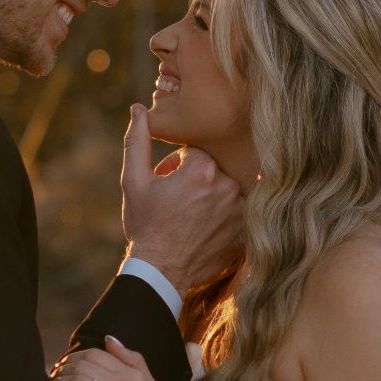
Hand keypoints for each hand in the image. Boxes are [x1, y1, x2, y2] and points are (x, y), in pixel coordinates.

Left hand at [52, 338, 181, 380]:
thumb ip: (134, 362)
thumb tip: (109, 339)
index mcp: (137, 377)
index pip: (98, 354)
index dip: (76, 357)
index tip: (66, 365)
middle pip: (84, 363)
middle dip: (64, 366)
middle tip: (55, 374)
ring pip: (77, 378)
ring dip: (59, 380)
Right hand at [120, 106, 243, 298]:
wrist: (161, 272)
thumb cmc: (145, 225)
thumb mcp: (133, 182)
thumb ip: (137, 141)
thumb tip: (138, 108)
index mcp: (202, 170)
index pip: (195, 151)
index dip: (176, 165)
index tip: (167, 182)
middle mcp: (227, 186)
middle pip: (213, 168)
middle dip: (195, 179)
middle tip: (176, 200)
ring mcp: (241, 210)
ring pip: (227, 188)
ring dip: (211, 196)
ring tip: (190, 215)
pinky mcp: (246, 230)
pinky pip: (239, 210)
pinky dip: (224, 215)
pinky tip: (204, 228)